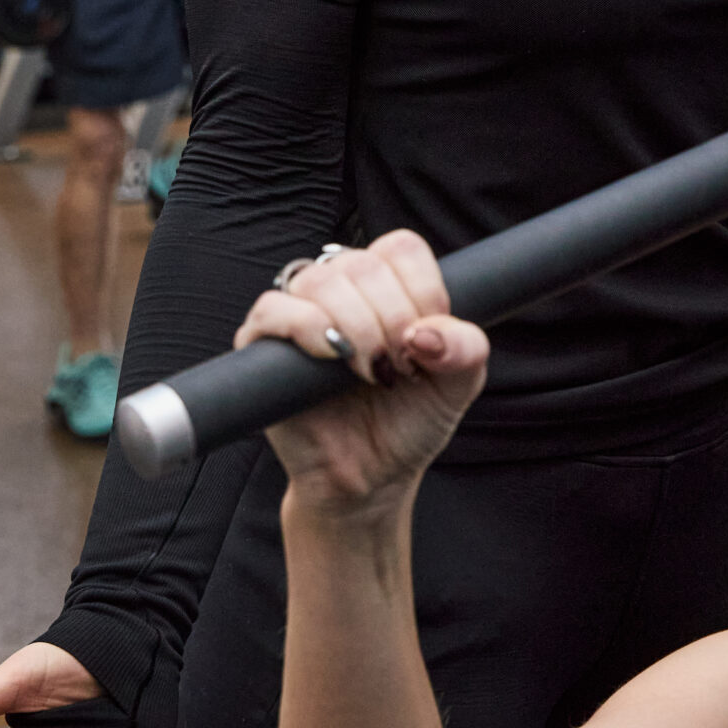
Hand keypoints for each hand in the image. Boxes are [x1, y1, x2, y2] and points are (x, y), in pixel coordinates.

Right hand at [236, 229, 488, 511]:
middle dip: (392, 320)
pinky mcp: (261, 342)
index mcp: (386, 284)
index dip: (423, 292)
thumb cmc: (409, 422)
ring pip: (321, 281)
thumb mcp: (459, 382)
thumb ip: (465, 347)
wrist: (372, 478)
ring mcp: (298, 311)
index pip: (401, 249)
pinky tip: (334, 358)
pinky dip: (308, 327)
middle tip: (400, 369)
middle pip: (363, 264)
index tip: (427, 344)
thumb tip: (427, 332)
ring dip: (356, 328)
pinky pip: (273, 309)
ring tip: (371, 373)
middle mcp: (340, 288)